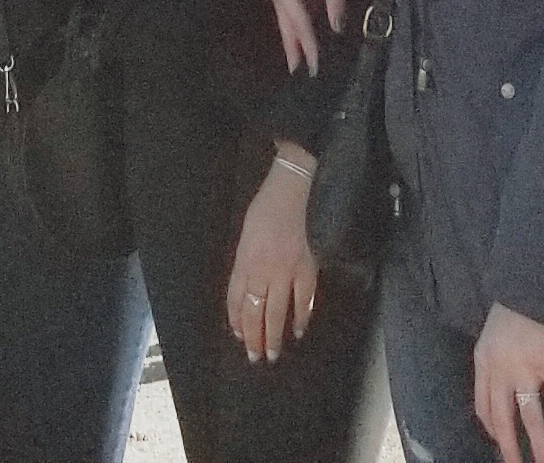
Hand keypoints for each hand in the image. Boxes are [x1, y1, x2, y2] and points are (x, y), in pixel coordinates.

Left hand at [224, 153, 319, 363]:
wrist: (294, 188)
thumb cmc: (268, 206)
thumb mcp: (247, 233)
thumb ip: (247, 261)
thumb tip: (249, 286)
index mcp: (244, 260)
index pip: (236, 299)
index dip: (236, 320)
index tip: (239, 336)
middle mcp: (262, 271)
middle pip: (254, 312)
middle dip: (253, 337)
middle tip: (255, 357)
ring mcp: (285, 272)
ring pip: (276, 313)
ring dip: (273, 337)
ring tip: (272, 354)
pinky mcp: (307, 268)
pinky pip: (303, 301)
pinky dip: (300, 318)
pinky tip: (298, 331)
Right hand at [270, 0, 345, 75]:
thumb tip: (337, 27)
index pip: (299, 23)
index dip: (309, 47)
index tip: (315, 67)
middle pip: (287, 27)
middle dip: (294, 50)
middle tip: (299, 75)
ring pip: (289, 22)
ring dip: (295, 41)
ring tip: (299, 63)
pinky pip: (295, 13)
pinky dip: (299, 27)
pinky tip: (304, 39)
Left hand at [473, 303, 543, 462]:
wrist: (527, 287)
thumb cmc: (508, 310)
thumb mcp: (489, 338)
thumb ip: (493, 364)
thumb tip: (501, 389)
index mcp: (484, 364)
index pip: (483, 407)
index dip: (491, 428)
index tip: (499, 441)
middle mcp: (500, 372)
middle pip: (503, 420)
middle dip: (509, 448)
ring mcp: (524, 369)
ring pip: (530, 415)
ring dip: (539, 443)